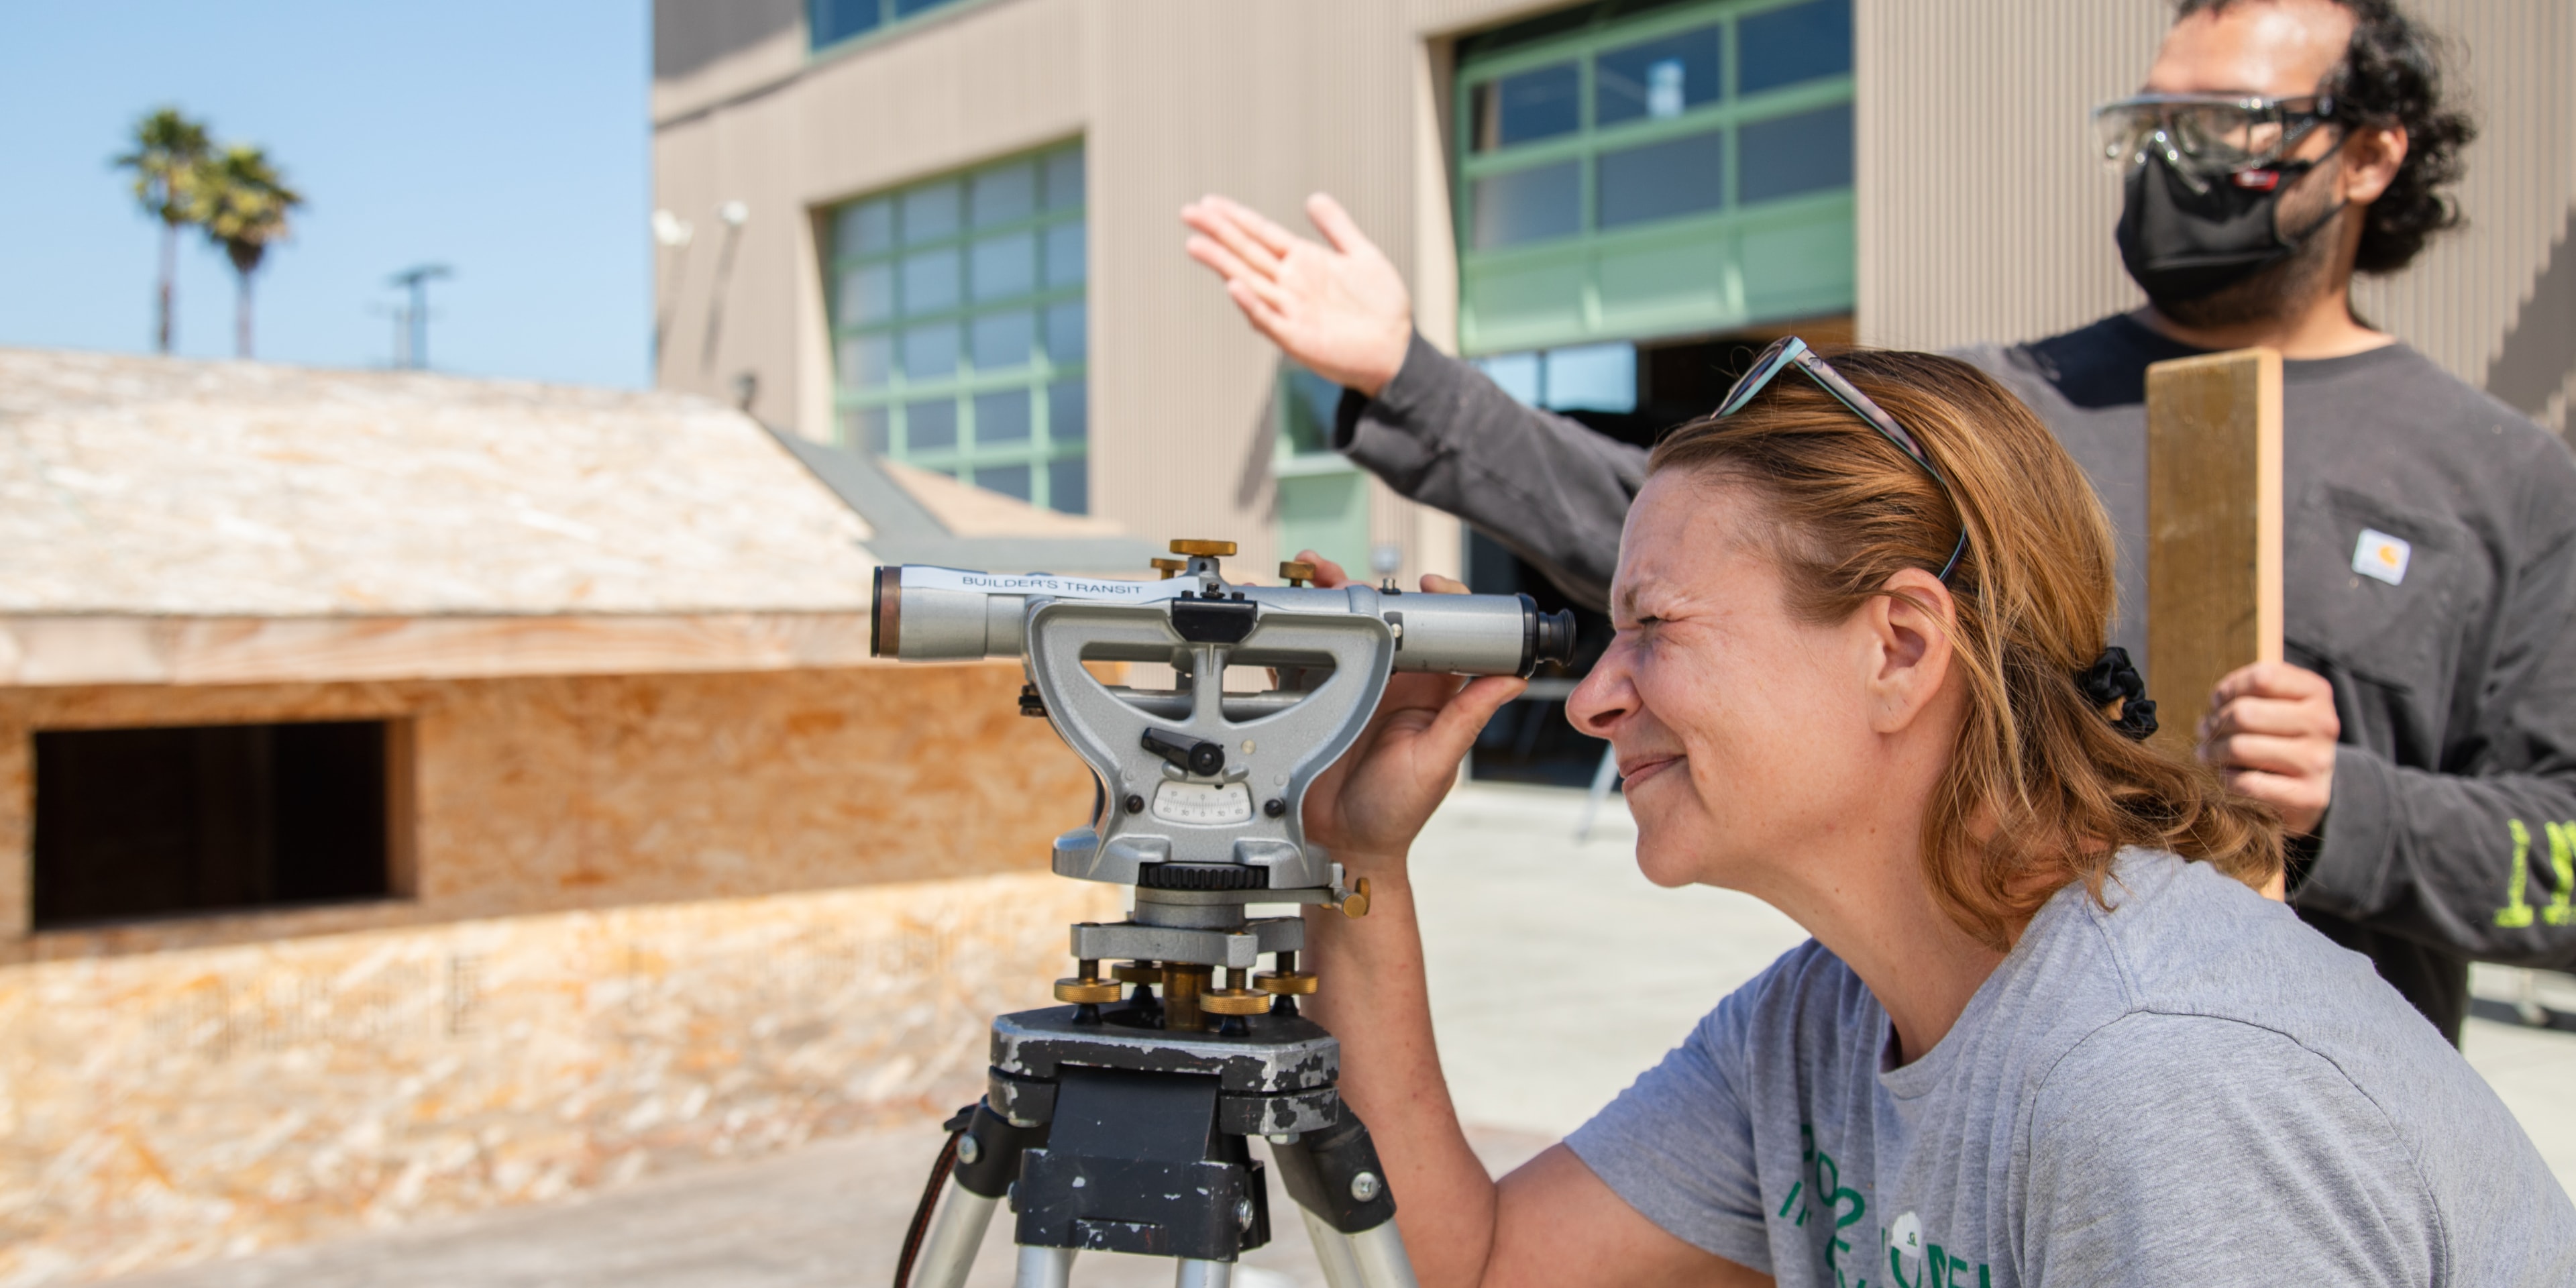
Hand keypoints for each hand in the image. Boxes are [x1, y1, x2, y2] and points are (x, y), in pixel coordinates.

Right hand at [1180, 193, 1412, 395]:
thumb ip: (1337, 228)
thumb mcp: (1362, 255)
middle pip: (1247, 253)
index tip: (1208, 202)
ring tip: (1195, 244)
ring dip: (1222, 264)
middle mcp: (1290, 284)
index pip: (1261, 234)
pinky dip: (1251, 304)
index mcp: (1303, 262)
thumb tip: (1313, 198)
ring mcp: (1291, 311)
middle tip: (1187, 213)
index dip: (1236, 217)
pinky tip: (1233, 286)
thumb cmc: (1382, 306)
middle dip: (1218, 233)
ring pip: (1249, 282)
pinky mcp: (1298, 338)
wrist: (1399, 349)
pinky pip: (1269, 319)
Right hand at [1289, 550, 1524, 865]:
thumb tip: (1514, 677)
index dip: (1442, 600)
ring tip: (1309, 576)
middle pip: (1386, 619)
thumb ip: (1468, 717)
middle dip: (1365, 588)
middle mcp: (1395, 683)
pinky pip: (1303, 659)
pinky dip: (1290, 634)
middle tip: (1342, 576)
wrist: (1344, 845)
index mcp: (1431, 691)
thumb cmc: (1397, 813)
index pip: (1447, 632)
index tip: (1427, 585)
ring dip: (1326, 601)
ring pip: (1344, 630)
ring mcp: (1355, 690)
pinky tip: (1279, 615)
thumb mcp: (1437, 762)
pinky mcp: (1318, 701)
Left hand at [2200, 661, 2338, 835]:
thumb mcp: (2273, 706)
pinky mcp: (2308, 795)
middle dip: (2216, 724)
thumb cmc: (2281, 738)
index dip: (2229, 689)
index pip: (2261, 678)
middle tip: (2206, 733)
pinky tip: (2226, 775)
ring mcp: (2318, 761)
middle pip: (2245, 713)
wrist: (2312, 787)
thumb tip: (2209, 715)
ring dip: (2213, 752)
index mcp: (2317, 692)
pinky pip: (2248, 783)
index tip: (2217, 703)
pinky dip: (2227, 779)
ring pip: (2241, 748)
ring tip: (2207, 754)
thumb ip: (2243, 698)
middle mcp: (2323, 723)